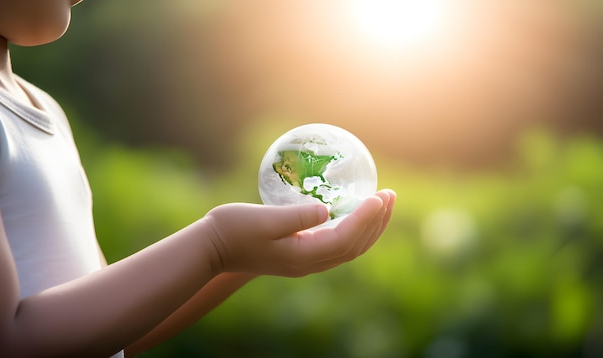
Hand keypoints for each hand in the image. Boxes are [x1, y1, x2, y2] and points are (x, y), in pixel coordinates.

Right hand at [203, 189, 395, 276]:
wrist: (213, 249)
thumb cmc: (233, 229)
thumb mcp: (262, 220)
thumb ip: (295, 216)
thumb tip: (325, 210)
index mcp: (303, 256)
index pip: (345, 238)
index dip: (366, 218)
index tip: (379, 196)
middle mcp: (309, 263)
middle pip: (355, 247)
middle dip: (377, 222)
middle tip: (390, 194)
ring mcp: (306, 261)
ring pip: (349, 248)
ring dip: (369, 226)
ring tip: (382, 202)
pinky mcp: (300, 254)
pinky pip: (337, 244)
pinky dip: (354, 228)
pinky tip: (355, 211)